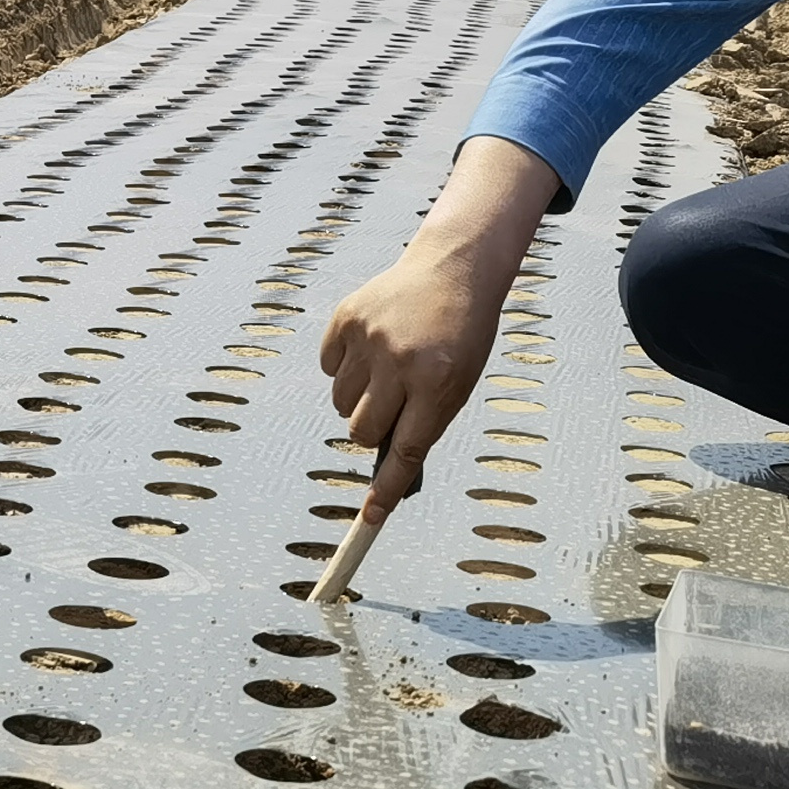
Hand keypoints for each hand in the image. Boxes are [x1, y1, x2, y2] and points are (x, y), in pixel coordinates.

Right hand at [317, 138, 559, 522]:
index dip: (387, 489)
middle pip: (362, 431)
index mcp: (437, 383)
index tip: (372, 518)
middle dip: (373, 430)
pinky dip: (344, 367)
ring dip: (359, 398)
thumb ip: (423, 424)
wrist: (452, 270)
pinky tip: (372, 346)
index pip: (405, 452)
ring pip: (341, 403)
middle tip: (392, 408)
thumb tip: (386, 471)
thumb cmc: (460, 337)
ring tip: (386, 369)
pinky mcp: (346, 318)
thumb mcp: (457, 383)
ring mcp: (369, 338)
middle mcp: (400, 362)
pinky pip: (328, 368)